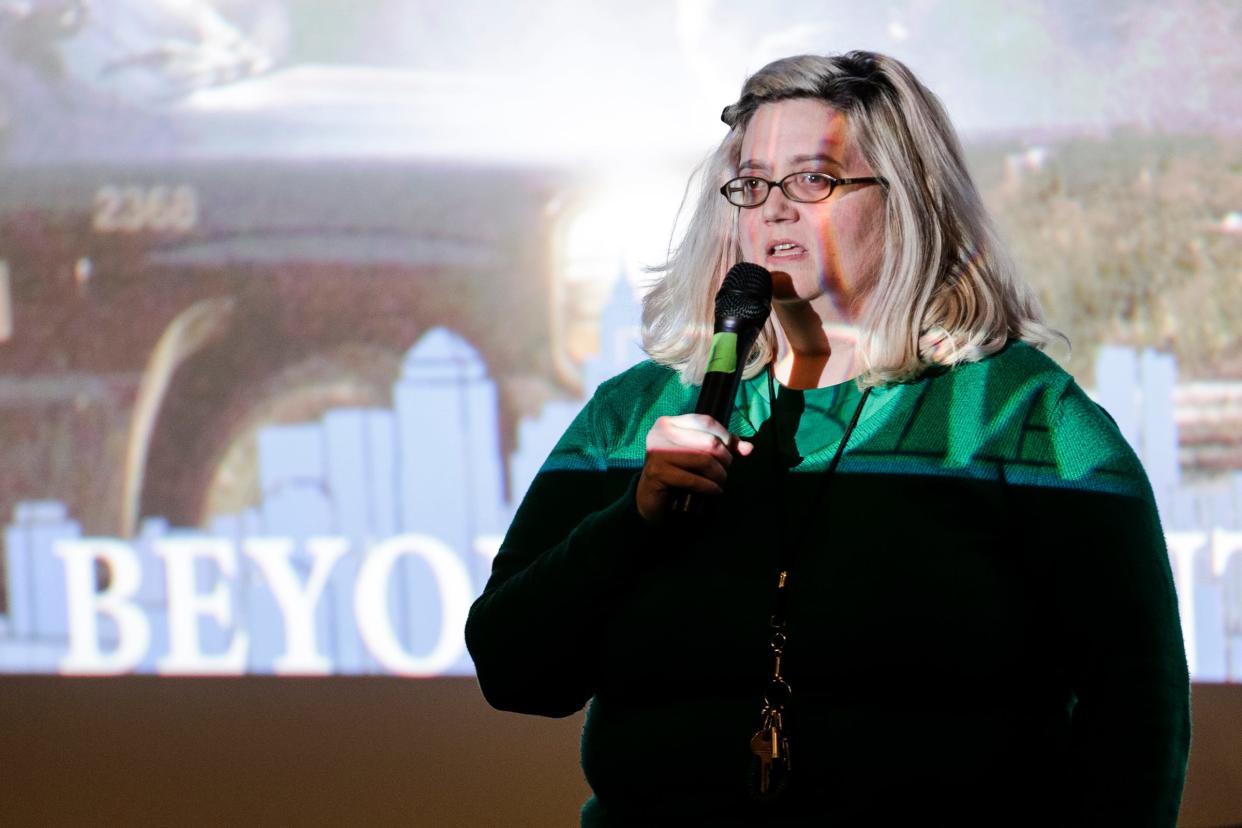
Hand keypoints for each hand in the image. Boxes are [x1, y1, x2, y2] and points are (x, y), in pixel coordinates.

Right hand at [635, 414, 753, 523]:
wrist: (650, 498)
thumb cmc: (676, 472)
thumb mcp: (698, 454)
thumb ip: (723, 446)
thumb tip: (748, 448)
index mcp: (669, 423)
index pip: (706, 421)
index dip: (725, 437)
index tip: (733, 452)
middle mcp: (661, 433)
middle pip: (709, 441)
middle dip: (724, 459)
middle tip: (724, 472)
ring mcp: (657, 453)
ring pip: (704, 460)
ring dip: (719, 475)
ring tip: (720, 482)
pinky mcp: (657, 473)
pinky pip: (694, 479)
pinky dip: (710, 487)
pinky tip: (714, 491)